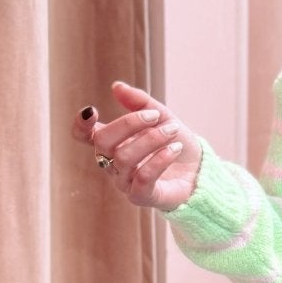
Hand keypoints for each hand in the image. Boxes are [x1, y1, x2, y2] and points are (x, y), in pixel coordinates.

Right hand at [72, 80, 200, 210]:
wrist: (200, 170)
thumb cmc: (175, 144)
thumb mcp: (161, 117)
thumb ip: (140, 102)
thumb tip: (116, 86)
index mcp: (113, 142)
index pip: (85, 136)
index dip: (81, 125)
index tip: (92, 111)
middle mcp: (113, 163)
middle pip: (103, 141)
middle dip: (129, 123)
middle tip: (156, 116)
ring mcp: (125, 182)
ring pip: (124, 157)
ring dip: (152, 138)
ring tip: (173, 130)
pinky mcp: (141, 196)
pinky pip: (142, 177)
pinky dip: (160, 159)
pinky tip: (175, 149)